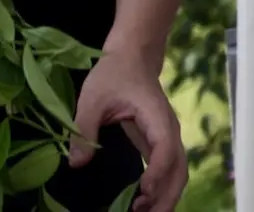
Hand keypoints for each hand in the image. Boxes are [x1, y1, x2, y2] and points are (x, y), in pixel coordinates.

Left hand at [68, 50, 187, 211]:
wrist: (131, 57)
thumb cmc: (113, 73)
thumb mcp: (93, 96)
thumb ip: (84, 128)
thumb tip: (75, 163)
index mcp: (157, 117)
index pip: (165, 150)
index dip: (157, 172)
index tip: (143, 191)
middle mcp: (170, 131)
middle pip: (178, 170)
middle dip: (165, 196)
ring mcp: (168, 137)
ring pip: (177, 174)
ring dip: (165, 196)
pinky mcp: (160, 142)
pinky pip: (168, 169)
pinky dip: (161, 187)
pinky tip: (144, 200)